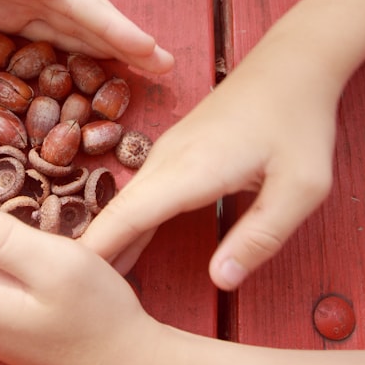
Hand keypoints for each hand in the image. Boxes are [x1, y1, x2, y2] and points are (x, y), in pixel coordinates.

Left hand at [0, 0, 174, 73]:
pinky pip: (48, 38)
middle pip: (87, 14)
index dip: (117, 27)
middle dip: (127, 40)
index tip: (151, 50)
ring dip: (108, 49)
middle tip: (167, 66)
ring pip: (73, 27)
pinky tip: (93, 68)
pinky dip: (75, 52)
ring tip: (145, 68)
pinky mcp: (3, 16)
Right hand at [81, 38, 340, 289]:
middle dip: (88, 254)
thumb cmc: (299, 125)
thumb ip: (261, 237)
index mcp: (190, 170)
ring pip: (123, 203)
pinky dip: (123, 224)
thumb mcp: (300, 188)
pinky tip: (121, 248)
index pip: (126, 218)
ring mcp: (166, 154)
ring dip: (104, 240)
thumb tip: (220, 281)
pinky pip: (138, 195)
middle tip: (65, 299)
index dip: (94, 252)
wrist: (291, 65)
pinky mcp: (173, 153)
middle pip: (115, 213)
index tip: (64, 285)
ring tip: (86, 286)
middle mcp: (166, 160)